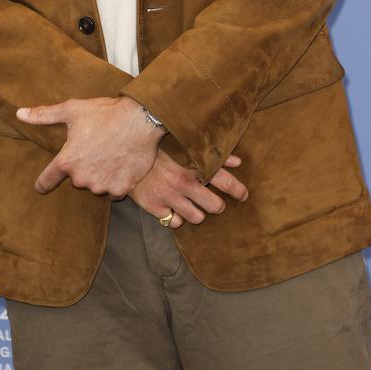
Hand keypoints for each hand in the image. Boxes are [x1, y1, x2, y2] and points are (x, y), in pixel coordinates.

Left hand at [16, 96, 163, 197]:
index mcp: (67, 161)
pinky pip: (113, 190)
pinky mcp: (120, 189)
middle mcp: (81, 178)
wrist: (140, 120)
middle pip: (77, 178)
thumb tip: (19, 114)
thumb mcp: (72, 110)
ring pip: (95, 184)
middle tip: (95, 147)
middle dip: (83, 166)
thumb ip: (44, 115)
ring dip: (99, 174)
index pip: (47, 179)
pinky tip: (121, 164)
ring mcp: (102, 185)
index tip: (40, 186)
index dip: (42, 183)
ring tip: (110, 153)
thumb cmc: (104, 113)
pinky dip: (116, 180)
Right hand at [126, 148, 248, 228]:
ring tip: (192, 205)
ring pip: (196, 217)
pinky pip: (174, 222)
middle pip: (214, 206)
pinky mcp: (154, 207)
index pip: (224, 181)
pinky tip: (174, 208)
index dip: (238, 190)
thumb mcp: (185, 147)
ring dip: (197, 212)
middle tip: (215, 203)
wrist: (125, 151)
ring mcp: (168, 197)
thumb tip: (238, 161)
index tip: (244, 195)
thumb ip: (213, 155)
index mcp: (192, 166)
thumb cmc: (159, 147)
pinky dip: (176, 217)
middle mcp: (183, 184)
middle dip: (217, 205)